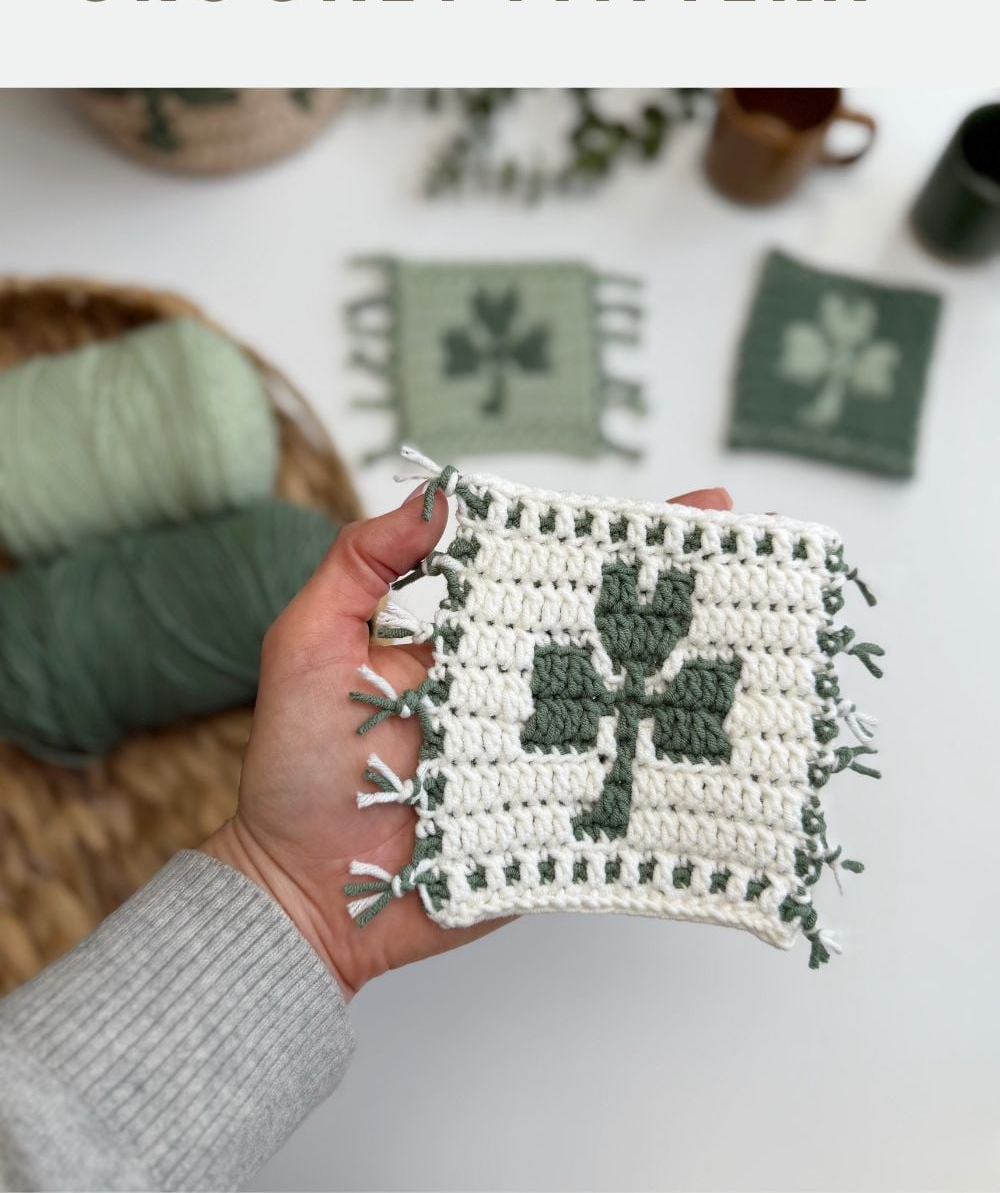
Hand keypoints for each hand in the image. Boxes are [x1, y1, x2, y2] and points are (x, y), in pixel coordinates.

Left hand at [202, 483, 731, 998]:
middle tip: (765, 556)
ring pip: (636, 704)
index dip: (621, 538)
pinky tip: (746, 743)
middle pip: (614, 630)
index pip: (553, 571)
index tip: (696, 508)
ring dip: (706, 673)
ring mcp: (547, 754)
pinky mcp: (560, 821)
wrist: (302, 894)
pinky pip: (627, 792)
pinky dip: (686, 771)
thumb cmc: (299, 765)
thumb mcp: (311, 641)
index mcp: (471, 635)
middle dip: (691, 593)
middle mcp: (520, 687)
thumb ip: (362, 562)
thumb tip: (441, 496)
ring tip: (779, 634)